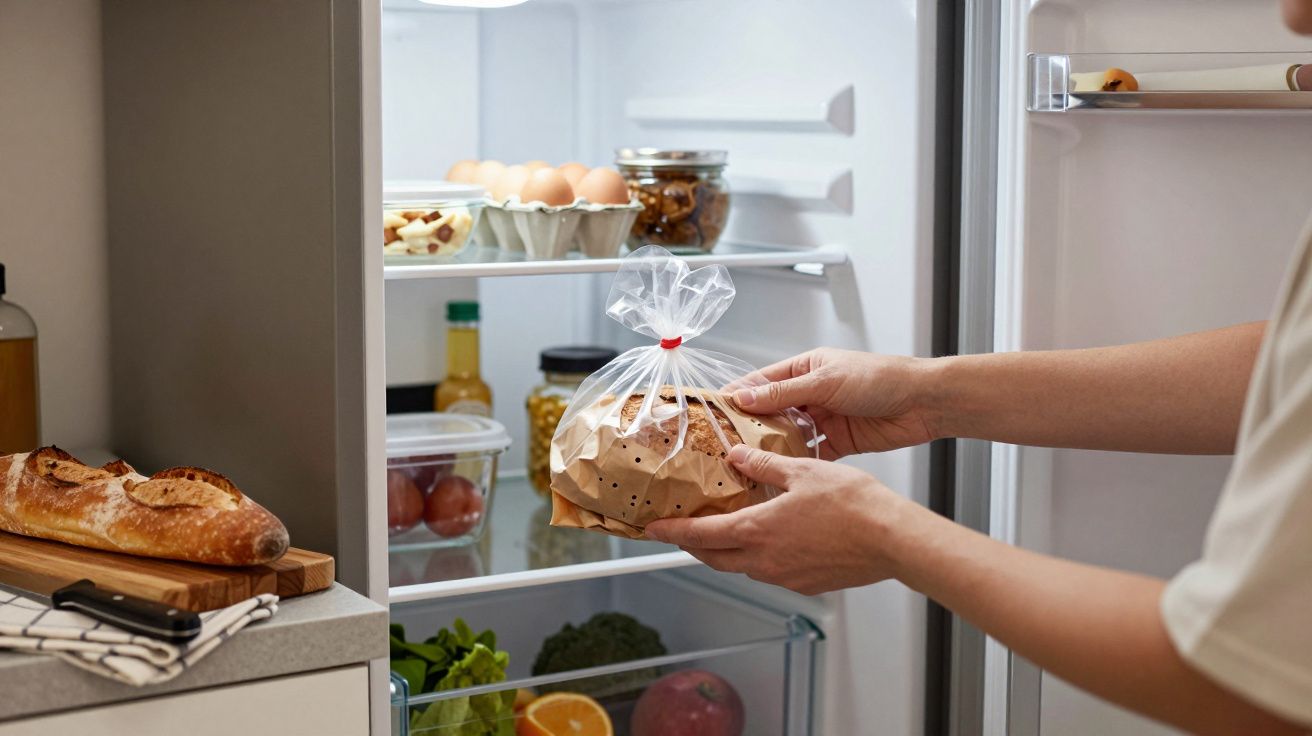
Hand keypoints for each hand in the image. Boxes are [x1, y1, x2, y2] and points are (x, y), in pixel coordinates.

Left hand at [645, 445, 913, 595]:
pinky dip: (756, 556)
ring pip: (741, 566)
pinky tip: (768, 539)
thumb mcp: (802, 471)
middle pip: (714, 557)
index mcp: (757, 531)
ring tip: (722, 530)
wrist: (892, 540)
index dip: (672, 531)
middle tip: (679, 530)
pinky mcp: (805, 584)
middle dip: (692, 544)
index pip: (700, 535)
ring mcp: (785, 577)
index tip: (651, 528)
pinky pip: (769, 571)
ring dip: (725, 550)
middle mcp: (764, 560)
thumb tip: (737, 456)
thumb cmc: (853, 504)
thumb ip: (764, 465)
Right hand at [733, 348, 939, 458]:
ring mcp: (824, 419)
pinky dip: (798, 464)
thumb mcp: (826, 382)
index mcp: (805, 369)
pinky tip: (781, 476)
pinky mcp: (839, 442)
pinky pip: (811, 454)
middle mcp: (811, 394)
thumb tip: (744, 398)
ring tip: (746, 465)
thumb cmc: (879, 378)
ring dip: (772, 448)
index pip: (762, 383)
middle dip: (750, 427)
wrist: (923, 402)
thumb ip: (785, 393)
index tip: (713, 412)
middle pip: (772, 412)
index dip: (738, 396)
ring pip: (789, 436)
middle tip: (724, 446)